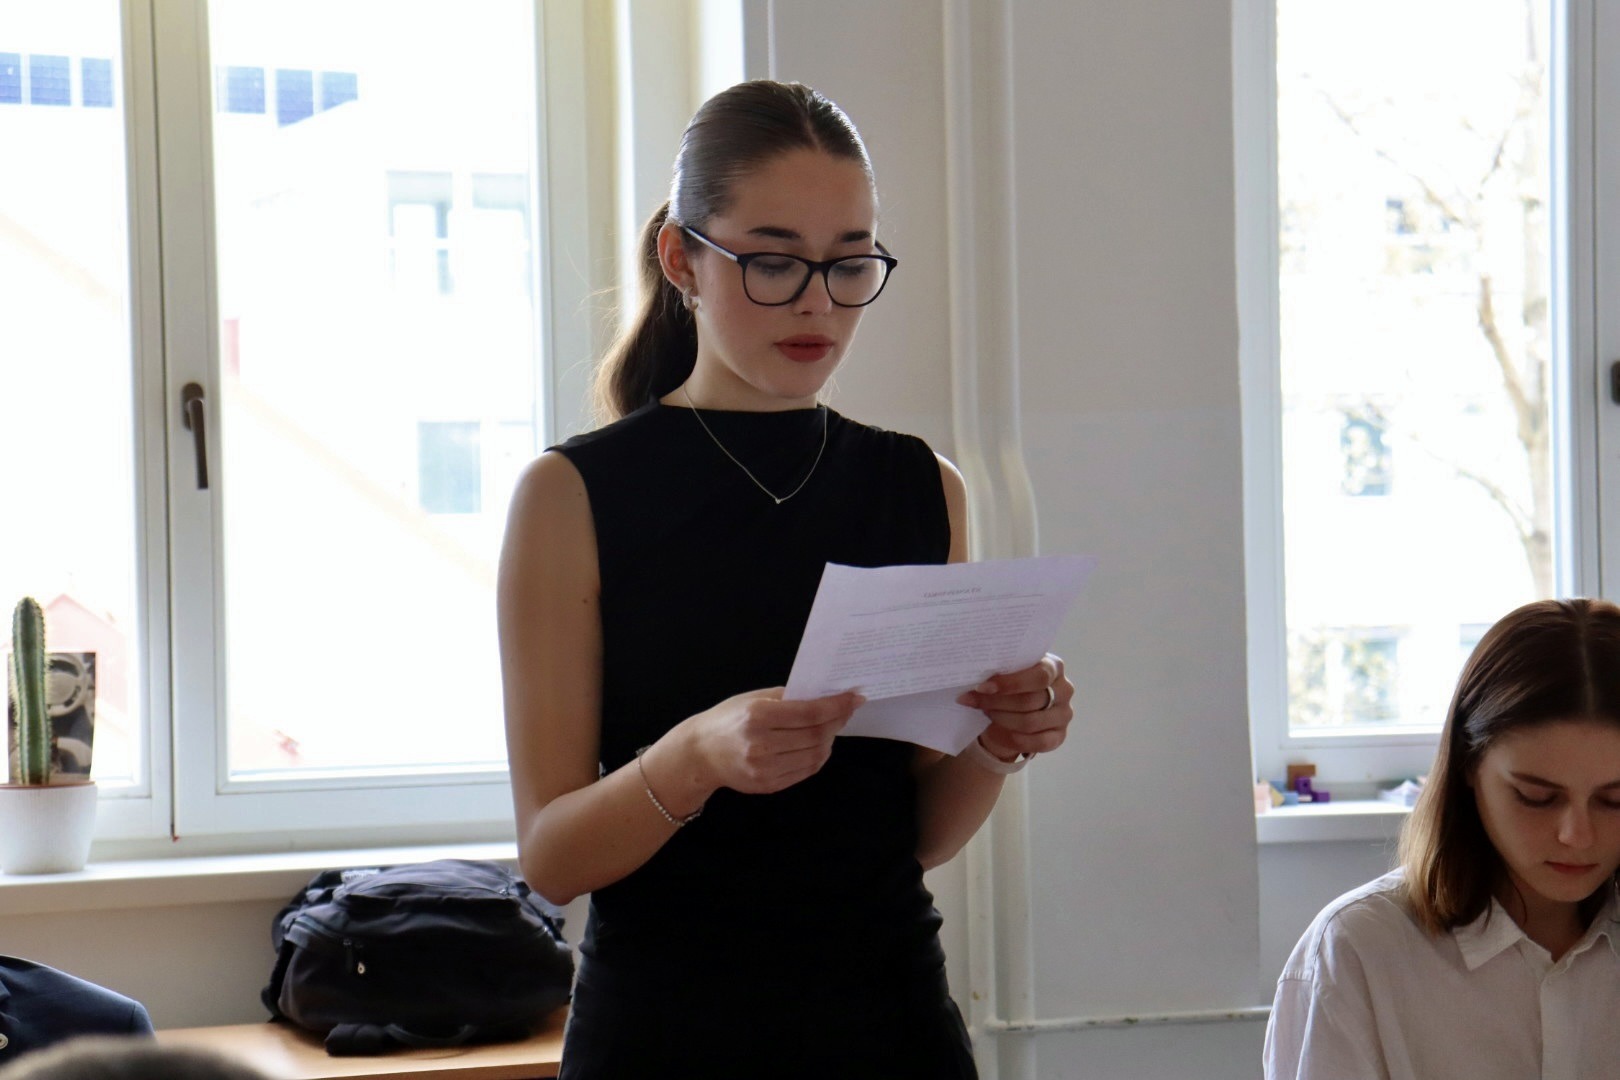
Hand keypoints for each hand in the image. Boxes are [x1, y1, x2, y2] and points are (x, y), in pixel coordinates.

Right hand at [685, 687, 863, 794]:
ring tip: (832, 727)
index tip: (855, 697)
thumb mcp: (753, 698)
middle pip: (817, 735)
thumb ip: (788, 698)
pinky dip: (818, 757)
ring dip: (830, 740)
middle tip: (846, 710)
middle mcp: (761, 744)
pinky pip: (805, 771)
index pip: (811, 713)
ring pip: (815, 756)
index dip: (838, 705)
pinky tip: (819, 745)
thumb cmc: (728, 719)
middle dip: (838, 721)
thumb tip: (825, 696)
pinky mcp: (768, 785)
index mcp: (758, 716)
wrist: (700, 753)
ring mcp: (765, 769)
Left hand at [955, 653, 1072, 761]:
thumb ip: (1000, 671)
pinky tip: (998, 732)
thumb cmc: (1010, 685)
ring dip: (1002, 719)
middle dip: (997, 702)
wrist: (1014, 710)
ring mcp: (1064, 714)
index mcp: (1053, 667)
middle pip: (1030, 701)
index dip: (1010, 683)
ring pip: (1030, 722)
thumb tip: (976, 682)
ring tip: (985, 712)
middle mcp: (1064, 690)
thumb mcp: (1008, 672)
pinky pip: (1037, 742)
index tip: (982, 687)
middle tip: (975, 701)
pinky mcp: (1059, 736)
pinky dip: (1013, 739)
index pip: (1039, 676)